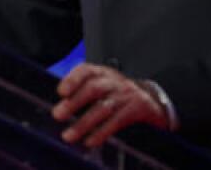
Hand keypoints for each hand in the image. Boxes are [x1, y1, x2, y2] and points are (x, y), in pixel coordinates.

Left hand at [50, 62, 169, 147]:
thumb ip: (83, 91)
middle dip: (74, 102)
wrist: (152, 100)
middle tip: (58, 115)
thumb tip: (60, 106)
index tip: (61, 92)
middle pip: (94, 88)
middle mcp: (115, 81)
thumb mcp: (104, 85)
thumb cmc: (119, 94)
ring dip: (84, 123)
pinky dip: (102, 132)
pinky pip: (117, 121)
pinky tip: (90, 141)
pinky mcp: (137, 109)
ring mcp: (127, 94)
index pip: (87, 70)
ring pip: (104, 107)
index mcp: (104, 73)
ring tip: (69, 135)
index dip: (73, 79)